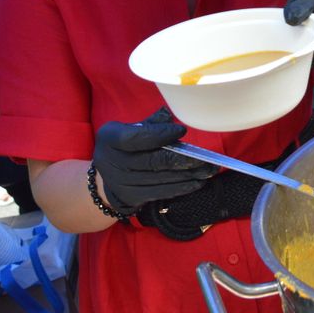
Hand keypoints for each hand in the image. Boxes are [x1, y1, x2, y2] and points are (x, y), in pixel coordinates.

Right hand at [92, 108, 217, 216]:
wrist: (105, 177)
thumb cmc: (124, 147)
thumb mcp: (128, 129)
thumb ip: (150, 123)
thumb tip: (169, 115)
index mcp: (111, 138)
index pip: (138, 137)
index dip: (161, 134)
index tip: (182, 131)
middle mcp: (113, 162)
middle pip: (153, 161)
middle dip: (182, 159)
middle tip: (204, 157)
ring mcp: (122, 182)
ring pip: (160, 178)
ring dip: (187, 175)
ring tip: (208, 170)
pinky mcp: (132, 197)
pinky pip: (160, 192)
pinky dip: (181, 188)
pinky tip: (197, 182)